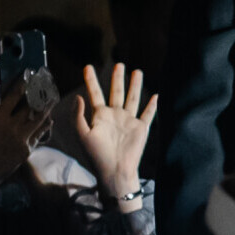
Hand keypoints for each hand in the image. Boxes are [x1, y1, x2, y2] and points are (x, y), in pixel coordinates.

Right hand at [0, 82, 52, 191]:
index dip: (22, 86)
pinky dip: (44, 127)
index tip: (28, 78)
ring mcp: (21, 139)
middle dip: (38, 95)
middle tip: (45, 87)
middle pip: (30, 107)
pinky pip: (39, 135)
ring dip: (46, 109)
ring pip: (38, 121)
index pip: (13, 97)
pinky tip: (49, 121)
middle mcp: (12, 126)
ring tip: (52, 100)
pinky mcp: (26, 150)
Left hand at [75, 64, 157, 200]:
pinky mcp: (141, 128)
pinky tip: (156, 96)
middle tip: (118, 64)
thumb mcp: (82, 134)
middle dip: (117, 78)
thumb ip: (79, 115)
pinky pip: (148, 114)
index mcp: (99, 116)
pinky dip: (152, 105)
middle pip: (117, 92)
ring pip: (133, 98)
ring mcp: (129, 121)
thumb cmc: (96, 155)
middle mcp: (115, 115)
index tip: (88, 66)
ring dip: (135, 85)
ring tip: (137, 71)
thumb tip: (79, 96)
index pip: (95, 93)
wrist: (114, 170)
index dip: (91, 80)